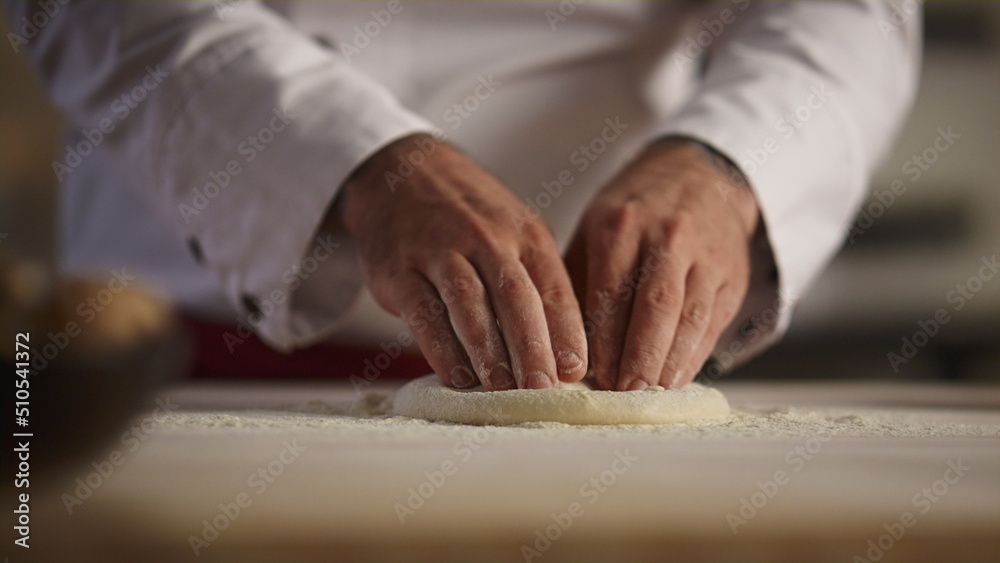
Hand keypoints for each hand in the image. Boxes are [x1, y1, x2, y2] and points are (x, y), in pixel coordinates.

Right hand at [336, 134, 587, 389]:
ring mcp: (440, 252)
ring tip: (504, 390)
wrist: (403, 174)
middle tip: (544, 390)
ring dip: (489, 353)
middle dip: (532, 348)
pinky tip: (458, 377)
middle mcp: (486, 238)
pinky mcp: (400, 271)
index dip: (567, 332)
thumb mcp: (515, 233)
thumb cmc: (470, 217)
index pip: (554, 288)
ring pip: (470, 307)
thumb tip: (565, 355)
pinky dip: (442, 350)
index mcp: (525, 233)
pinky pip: (425, 314)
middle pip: (515, 299)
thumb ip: (539, 285)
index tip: (577, 371)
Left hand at [565, 137, 758, 389]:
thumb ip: (579, 280)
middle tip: (625, 393)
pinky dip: (694, 354)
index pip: (612, 289)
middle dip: (640, 355)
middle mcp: (667, 238)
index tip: (595, 375)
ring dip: (669, 361)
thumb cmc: (633, 213)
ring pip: (690, 316)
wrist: (700, 176)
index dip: (606, 337)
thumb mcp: (594, 228)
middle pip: (656, 305)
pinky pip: (713, 322)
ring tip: (650, 394)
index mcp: (622, 225)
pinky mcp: (731, 275)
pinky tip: (676, 378)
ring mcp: (705, 256)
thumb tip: (562, 344)